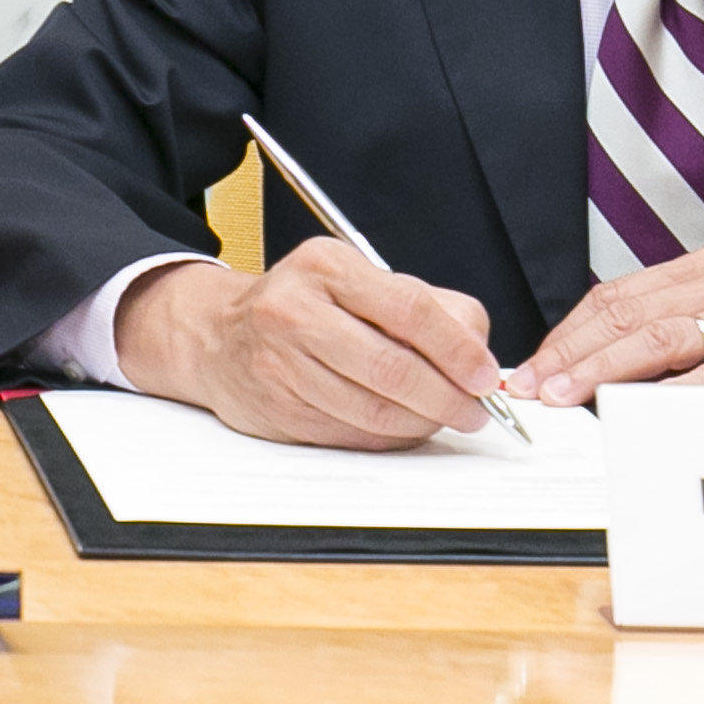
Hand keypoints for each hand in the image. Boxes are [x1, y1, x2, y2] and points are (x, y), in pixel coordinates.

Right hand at [111, 245, 504, 450]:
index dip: (457, 350)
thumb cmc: (306, 305)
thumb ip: (429, 306)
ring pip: (373, 410)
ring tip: (444, 418)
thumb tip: (477, 352)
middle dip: (447, 398)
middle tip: (474, 411)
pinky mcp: (278, 409)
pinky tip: (403, 426)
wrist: (220, 335)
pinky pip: (351, 434)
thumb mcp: (362, 280)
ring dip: (423, 423)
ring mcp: (281, 363)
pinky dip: (390, 437)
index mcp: (326, 266)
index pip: (409, 309)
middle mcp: (295, 310)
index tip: (484, 376)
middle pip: (393, 368)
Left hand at [511, 256, 703, 404]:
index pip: (619, 296)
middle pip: (625, 314)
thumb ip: (688, 320)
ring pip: (658, 339)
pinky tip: (633, 413)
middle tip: (531, 384)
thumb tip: (611, 361)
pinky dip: (667, 397)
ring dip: (600, 370)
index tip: (533, 363)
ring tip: (565, 396)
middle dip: (569, 352)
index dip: (569, 332)